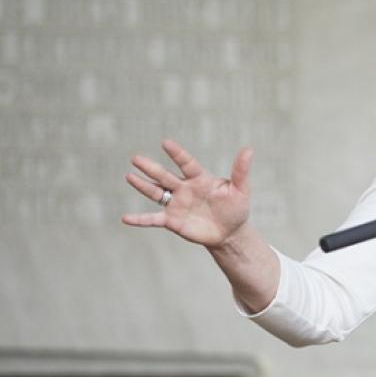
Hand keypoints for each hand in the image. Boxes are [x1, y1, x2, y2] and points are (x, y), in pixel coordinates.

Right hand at [122, 140, 253, 248]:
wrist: (230, 233)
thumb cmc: (236, 209)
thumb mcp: (241, 190)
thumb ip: (241, 170)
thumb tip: (248, 149)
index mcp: (200, 179)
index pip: (187, 164)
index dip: (177, 154)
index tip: (165, 143)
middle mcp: (184, 189)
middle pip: (165, 176)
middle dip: (151, 168)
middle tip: (135, 158)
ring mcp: (176, 204)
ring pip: (156, 193)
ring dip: (142, 185)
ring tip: (129, 176)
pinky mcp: (172, 221)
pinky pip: (152, 219)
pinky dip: (139, 219)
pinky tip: (125, 218)